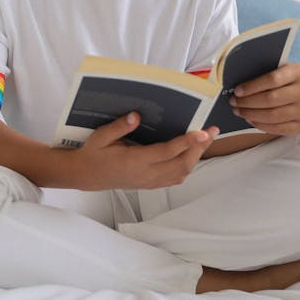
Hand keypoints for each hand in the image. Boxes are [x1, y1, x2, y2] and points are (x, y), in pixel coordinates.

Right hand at [68, 112, 216, 190]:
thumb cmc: (94, 154)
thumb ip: (119, 127)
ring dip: (196, 156)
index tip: (202, 133)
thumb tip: (137, 115)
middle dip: (199, 148)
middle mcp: (145, 174)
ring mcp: (150, 181)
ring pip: (181, 172)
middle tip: (211, 131)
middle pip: (181, 164)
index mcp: (134, 161)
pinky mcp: (151, 184)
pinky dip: (187, 165)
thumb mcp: (101, 136)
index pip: (166, 152)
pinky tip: (191, 153)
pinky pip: (175, 177)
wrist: (87, 175)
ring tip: (205, 139)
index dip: (186, 142)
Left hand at [229, 62, 299, 135]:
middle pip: (271, 99)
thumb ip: (260, 74)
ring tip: (239, 111)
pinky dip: (261, 125)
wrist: (296, 93)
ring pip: (273, 115)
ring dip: (251, 114)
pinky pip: (278, 128)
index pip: (272, 80)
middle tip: (233, 102)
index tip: (237, 91)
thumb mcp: (273, 70)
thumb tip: (237, 84)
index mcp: (297, 72)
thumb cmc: (279, 80)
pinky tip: (250, 119)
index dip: (252, 86)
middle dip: (247, 102)